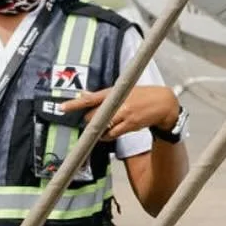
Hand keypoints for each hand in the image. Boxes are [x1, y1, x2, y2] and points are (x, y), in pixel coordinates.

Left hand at [58, 85, 181, 144]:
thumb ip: (102, 95)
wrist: (163, 103)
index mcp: (114, 91)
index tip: (62, 108)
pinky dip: (107, 136)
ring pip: (101, 126)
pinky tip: (108, 133)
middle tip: (92, 121)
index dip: (75, 104)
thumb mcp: (123, 89)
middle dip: (89, 120)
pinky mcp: (129, 125)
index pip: (90, 98)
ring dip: (98, 130)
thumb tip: (82, 94)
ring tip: (103, 126)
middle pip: (93, 115)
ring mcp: (124, 114)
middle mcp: (117, 102)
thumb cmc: (141, 96)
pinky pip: (112, 134)